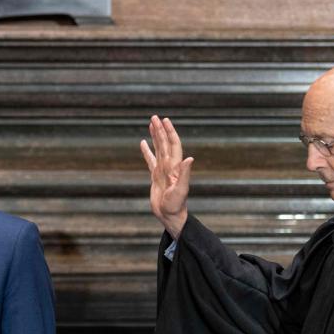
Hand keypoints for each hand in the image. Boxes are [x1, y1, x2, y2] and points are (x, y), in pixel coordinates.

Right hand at [140, 115, 193, 238]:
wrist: (170, 216)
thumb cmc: (176, 205)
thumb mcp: (181, 190)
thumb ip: (185, 174)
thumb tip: (190, 158)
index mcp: (175, 166)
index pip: (173, 145)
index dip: (170, 132)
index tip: (165, 120)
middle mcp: (169, 165)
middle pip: (164, 143)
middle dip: (160, 130)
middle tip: (154, 117)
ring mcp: (162, 170)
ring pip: (158, 148)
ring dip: (155, 136)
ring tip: (151, 124)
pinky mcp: (155, 176)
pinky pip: (150, 160)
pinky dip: (146, 151)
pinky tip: (143, 143)